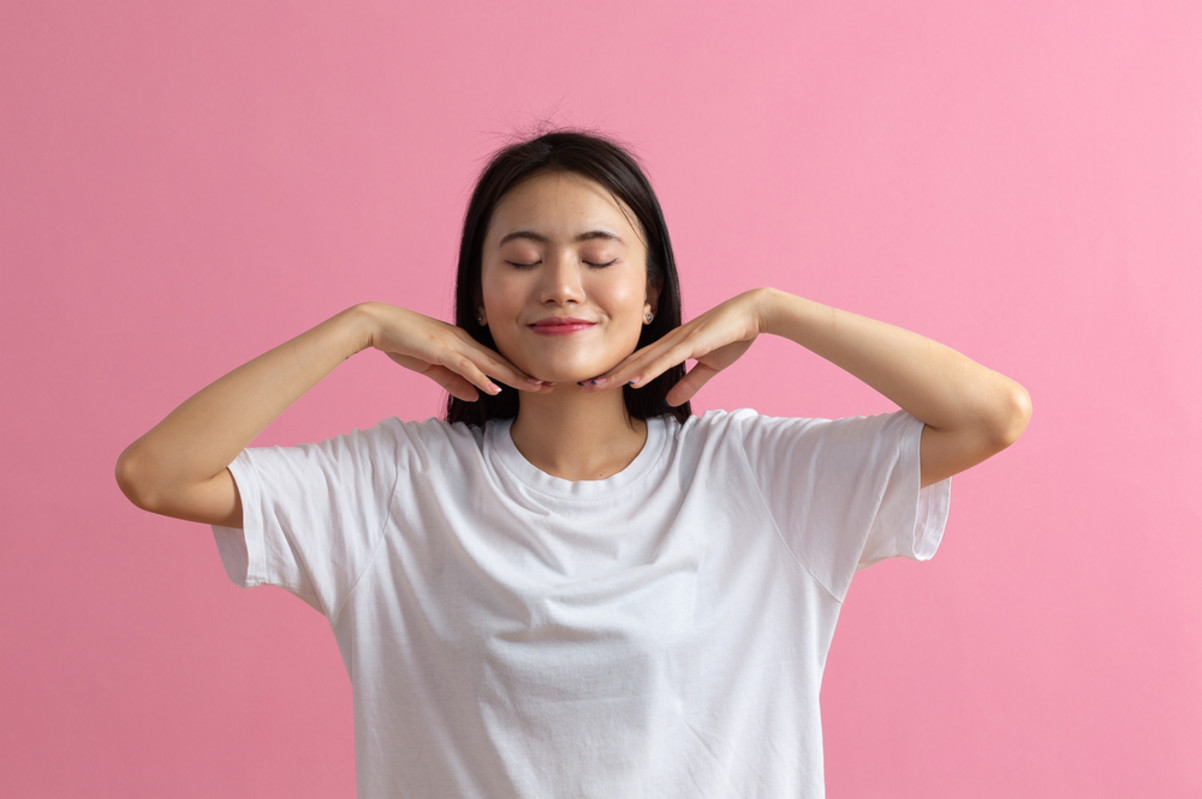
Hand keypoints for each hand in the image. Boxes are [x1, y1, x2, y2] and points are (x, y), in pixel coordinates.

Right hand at [363, 303, 550, 400]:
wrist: (380, 324)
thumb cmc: (405, 342)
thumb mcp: (433, 367)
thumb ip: (456, 381)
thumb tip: (480, 396)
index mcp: (464, 345)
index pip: (497, 362)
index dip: (519, 373)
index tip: (540, 383)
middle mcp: (464, 342)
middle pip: (501, 362)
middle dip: (526, 375)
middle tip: (551, 386)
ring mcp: (454, 344)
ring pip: (490, 363)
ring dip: (513, 376)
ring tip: (535, 386)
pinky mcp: (440, 349)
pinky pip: (465, 366)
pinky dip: (481, 377)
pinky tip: (496, 388)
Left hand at [583, 289, 768, 405]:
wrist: (752, 314)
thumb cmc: (731, 335)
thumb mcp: (708, 366)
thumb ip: (690, 383)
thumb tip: (671, 400)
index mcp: (672, 346)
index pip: (638, 362)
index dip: (616, 372)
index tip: (595, 383)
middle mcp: (670, 341)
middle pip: (633, 361)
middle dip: (608, 373)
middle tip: (582, 385)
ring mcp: (679, 340)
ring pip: (644, 360)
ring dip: (620, 373)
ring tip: (598, 385)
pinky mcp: (693, 342)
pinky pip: (667, 359)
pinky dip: (649, 370)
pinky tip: (634, 380)